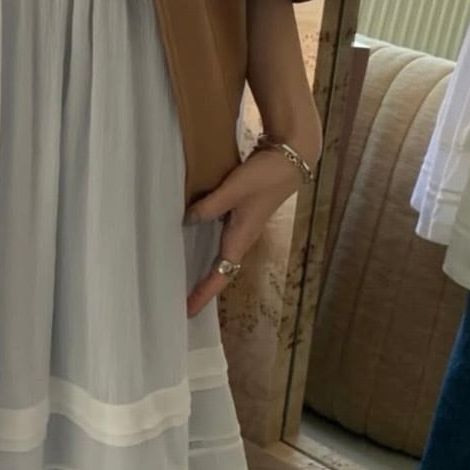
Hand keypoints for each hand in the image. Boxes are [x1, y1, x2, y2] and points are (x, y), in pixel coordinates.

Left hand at [184, 148, 302, 315]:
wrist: (291, 158)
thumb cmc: (266, 176)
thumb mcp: (235, 189)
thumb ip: (211, 205)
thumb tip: (187, 221)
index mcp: (241, 237)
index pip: (222, 274)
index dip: (205, 293)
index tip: (188, 310)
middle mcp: (242, 236)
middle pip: (221, 270)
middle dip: (202, 286)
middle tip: (178, 297)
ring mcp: (242, 225)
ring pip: (220, 253)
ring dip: (203, 265)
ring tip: (179, 272)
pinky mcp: (241, 212)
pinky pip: (219, 234)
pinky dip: (204, 241)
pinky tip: (188, 234)